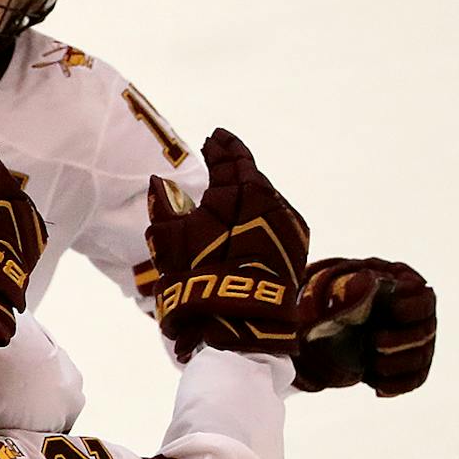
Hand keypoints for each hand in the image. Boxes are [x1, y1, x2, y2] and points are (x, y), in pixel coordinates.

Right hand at [142, 128, 308, 359]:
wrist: (243, 321)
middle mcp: (270, 199)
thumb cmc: (199, 276)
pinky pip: (277, 217)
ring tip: (233, 188)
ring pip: (267, 196)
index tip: (213, 137)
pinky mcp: (297, 246)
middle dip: (235, 165)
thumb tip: (161, 181)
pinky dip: (263, 211)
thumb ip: (164, 206)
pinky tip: (251, 218)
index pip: (232, 157)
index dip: (221, 146)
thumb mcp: (170, 240)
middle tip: (222, 155)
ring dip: (250, 190)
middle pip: (252, 175)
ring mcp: (287, 223)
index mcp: (240, 190)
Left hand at [294, 257, 436, 394]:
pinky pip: (413, 380)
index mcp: (401, 289)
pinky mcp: (403, 366)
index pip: (425, 299)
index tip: (394, 311)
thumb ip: (348, 285)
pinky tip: (378, 387)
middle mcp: (414, 316)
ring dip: (396, 364)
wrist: (315, 330)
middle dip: (401, 341)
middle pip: (425, 333)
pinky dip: (397, 385)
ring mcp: (411, 343)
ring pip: (420, 359)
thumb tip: (367, 281)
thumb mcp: (329, 287)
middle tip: (374, 342)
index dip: (414, 308)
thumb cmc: (324, 300)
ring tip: (371, 363)